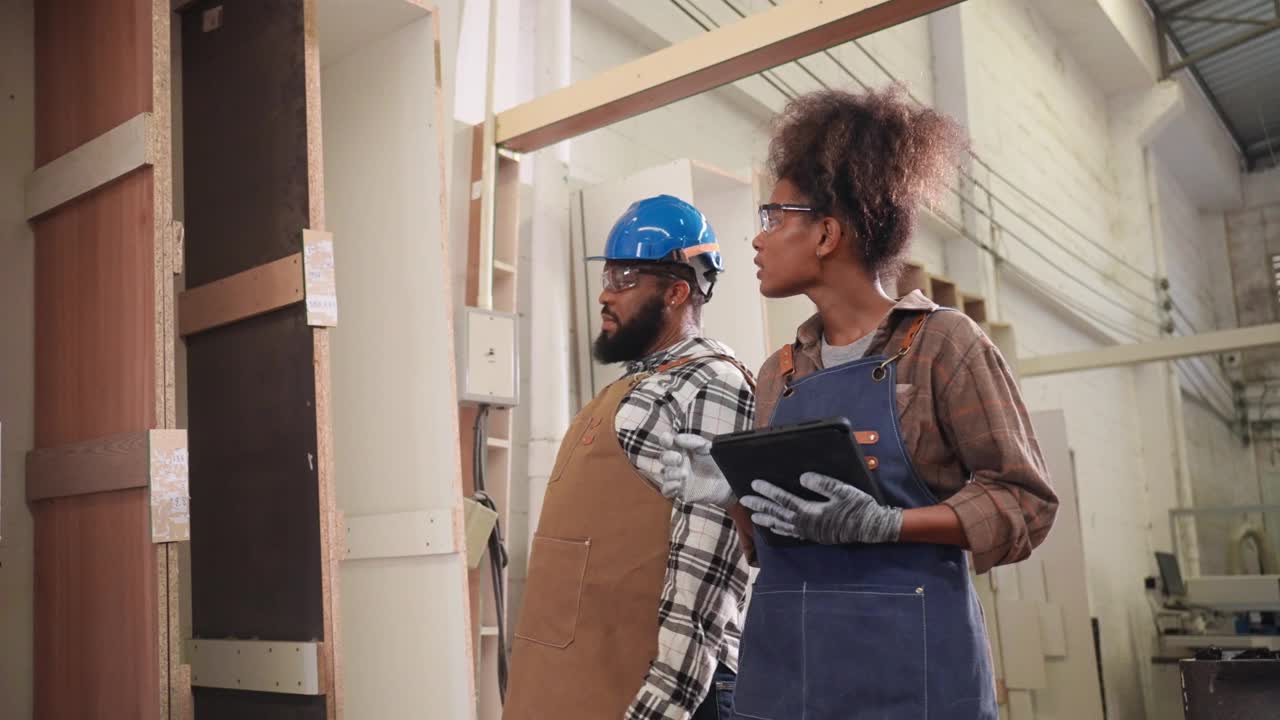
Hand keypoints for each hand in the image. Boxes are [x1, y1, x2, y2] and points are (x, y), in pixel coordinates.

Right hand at [656, 432, 735, 507]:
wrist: (727, 481)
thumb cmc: (716, 462)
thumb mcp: (708, 447)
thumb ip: (694, 441)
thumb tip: (678, 439)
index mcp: (682, 449)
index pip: (668, 443)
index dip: (665, 440)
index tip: (667, 439)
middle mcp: (678, 463)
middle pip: (664, 458)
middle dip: (668, 457)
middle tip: (679, 458)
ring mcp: (678, 477)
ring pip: (664, 474)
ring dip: (672, 473)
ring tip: (685, 474)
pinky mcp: (680, 491)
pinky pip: (666, 490)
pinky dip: (669, 487)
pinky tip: (678, 484)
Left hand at [739, 472, 901, 544]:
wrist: (871, 527)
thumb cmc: (858, 507)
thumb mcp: (842, 491)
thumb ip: (822, 484)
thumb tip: (803, 477)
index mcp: (809, 511)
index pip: (783, 500)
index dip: (768, 491)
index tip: (755, 484)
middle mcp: (805, 523)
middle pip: (777, 513)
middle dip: (760, 506)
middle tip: (744, 500)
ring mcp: (809, 531)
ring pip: (782, 525)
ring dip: (766, 519)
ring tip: (753, 517)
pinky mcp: (814, 535)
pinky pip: (792, 533)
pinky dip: (780, 529)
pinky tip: (775, 528)